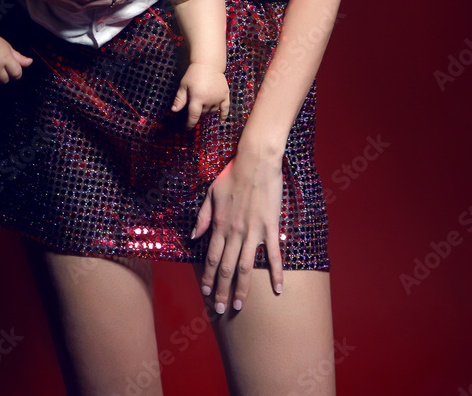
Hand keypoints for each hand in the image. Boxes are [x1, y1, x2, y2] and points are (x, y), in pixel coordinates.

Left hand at [171, 64, 229, 129]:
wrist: (209, 64)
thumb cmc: (194, 74)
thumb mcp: (184, 85)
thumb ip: (180, 99)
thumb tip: (174, 110)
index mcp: (198, 99)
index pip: (193, 116)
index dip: (189, 124)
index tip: (187, 128)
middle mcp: (209, 100)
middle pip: (203, 114)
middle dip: (197, 114)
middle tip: (194, 109)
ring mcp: (218, 98)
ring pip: (212, 112)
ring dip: (207, 113)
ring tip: (203, 108)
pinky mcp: (225, 95)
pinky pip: (225, 108)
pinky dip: (223, 115)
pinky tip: (221, 120)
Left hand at [192, 150, 283, 312]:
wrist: (255, 162)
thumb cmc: (232, 175)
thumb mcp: (211, 194)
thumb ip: (203, 217)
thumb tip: (193, 236)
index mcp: (220, 224)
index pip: (212, 258)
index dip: (209, 277)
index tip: (206, 293)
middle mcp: (235, 232)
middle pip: (227, 268)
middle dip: (222, 290)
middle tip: (221, 309)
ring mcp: (253, 231)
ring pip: (246, 267)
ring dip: (242, 289)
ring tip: (239, 306)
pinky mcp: (270, 227)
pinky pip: (274, 255)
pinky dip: (276, 273)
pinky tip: (277, 289)